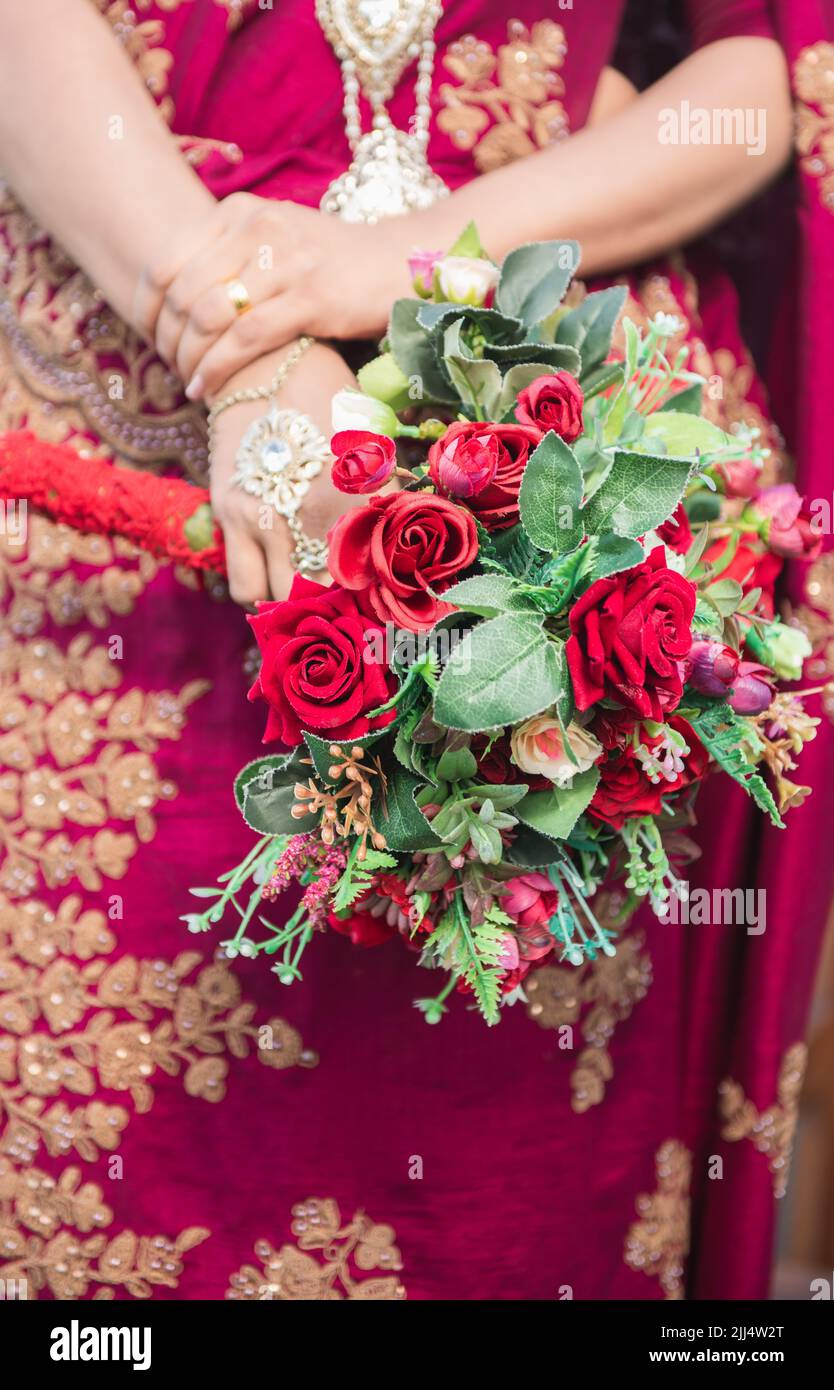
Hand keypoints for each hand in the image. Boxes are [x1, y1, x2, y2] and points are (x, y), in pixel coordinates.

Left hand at [137, 194, 413, 398]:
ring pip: (209, 317)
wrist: (399, 263)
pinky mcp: (310, 297)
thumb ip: (228, 256)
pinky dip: (217, 369)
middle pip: (183, 293)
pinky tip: (207, 390)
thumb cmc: (332, 263)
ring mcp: (285, 261)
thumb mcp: (273, 241)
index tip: (149, 339)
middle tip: (171, 371)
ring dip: (190, 360)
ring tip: (190, 384)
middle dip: (168, 341)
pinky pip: (245, 339)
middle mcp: (257, 227)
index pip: (168, 261)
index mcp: (239, 212)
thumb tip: (173, 302)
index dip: (148, 308)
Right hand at [209, 339, 366, 604]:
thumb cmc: (327, 395)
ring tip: (307, 594)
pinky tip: (273, 575)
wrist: (260, 360)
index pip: (371, 574)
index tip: (382, 610)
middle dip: (335, 610)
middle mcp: (308, 513)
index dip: (377, 602)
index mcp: (354, 494)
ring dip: (293, 604)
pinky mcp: (229, 515)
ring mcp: (264, 517)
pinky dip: (258, 591)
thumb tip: (408, 532)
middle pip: (324, 597)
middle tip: (344, 608)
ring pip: (278, 599)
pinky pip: (243, 584)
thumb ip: (384, 492)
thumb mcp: (369, 437)